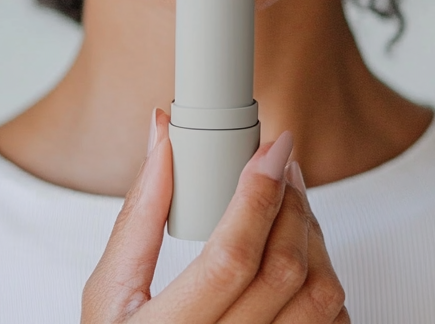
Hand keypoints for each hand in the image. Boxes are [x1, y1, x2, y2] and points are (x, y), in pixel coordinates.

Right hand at [82, 108, 348, 322]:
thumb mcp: (109, 293)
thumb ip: (138, 215)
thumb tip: (163, 137)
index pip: (230, 257)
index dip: (259, 194)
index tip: (273, 148)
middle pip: (284, 271)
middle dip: (292, 203)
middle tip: (281, 165)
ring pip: (320, 298)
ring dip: (314, 237)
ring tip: (291, 206)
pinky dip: (325, 282)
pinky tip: (301, 261)